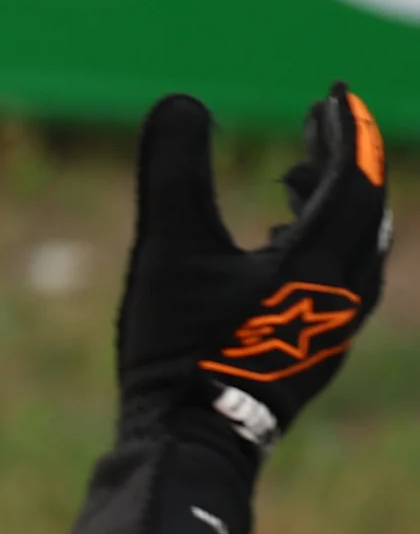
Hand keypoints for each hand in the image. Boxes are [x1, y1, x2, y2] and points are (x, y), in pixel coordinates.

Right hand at [116, 85, 390, 455]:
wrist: (195, 440)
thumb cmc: (182, 346)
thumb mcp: (168, 248)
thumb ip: (173, 172)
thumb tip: (180, 100)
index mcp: (323, 262)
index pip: (355, 179)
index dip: (346, 130)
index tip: (334, 92)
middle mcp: (346, 292)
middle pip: (366, 210)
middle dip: (345, 159)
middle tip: (319, 120)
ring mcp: (335, 325)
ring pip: (357, 246)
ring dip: (333, 201)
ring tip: (295, 177)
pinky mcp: (315, 348)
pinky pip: (340, 277)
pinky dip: (321, 241)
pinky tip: (277, 244)